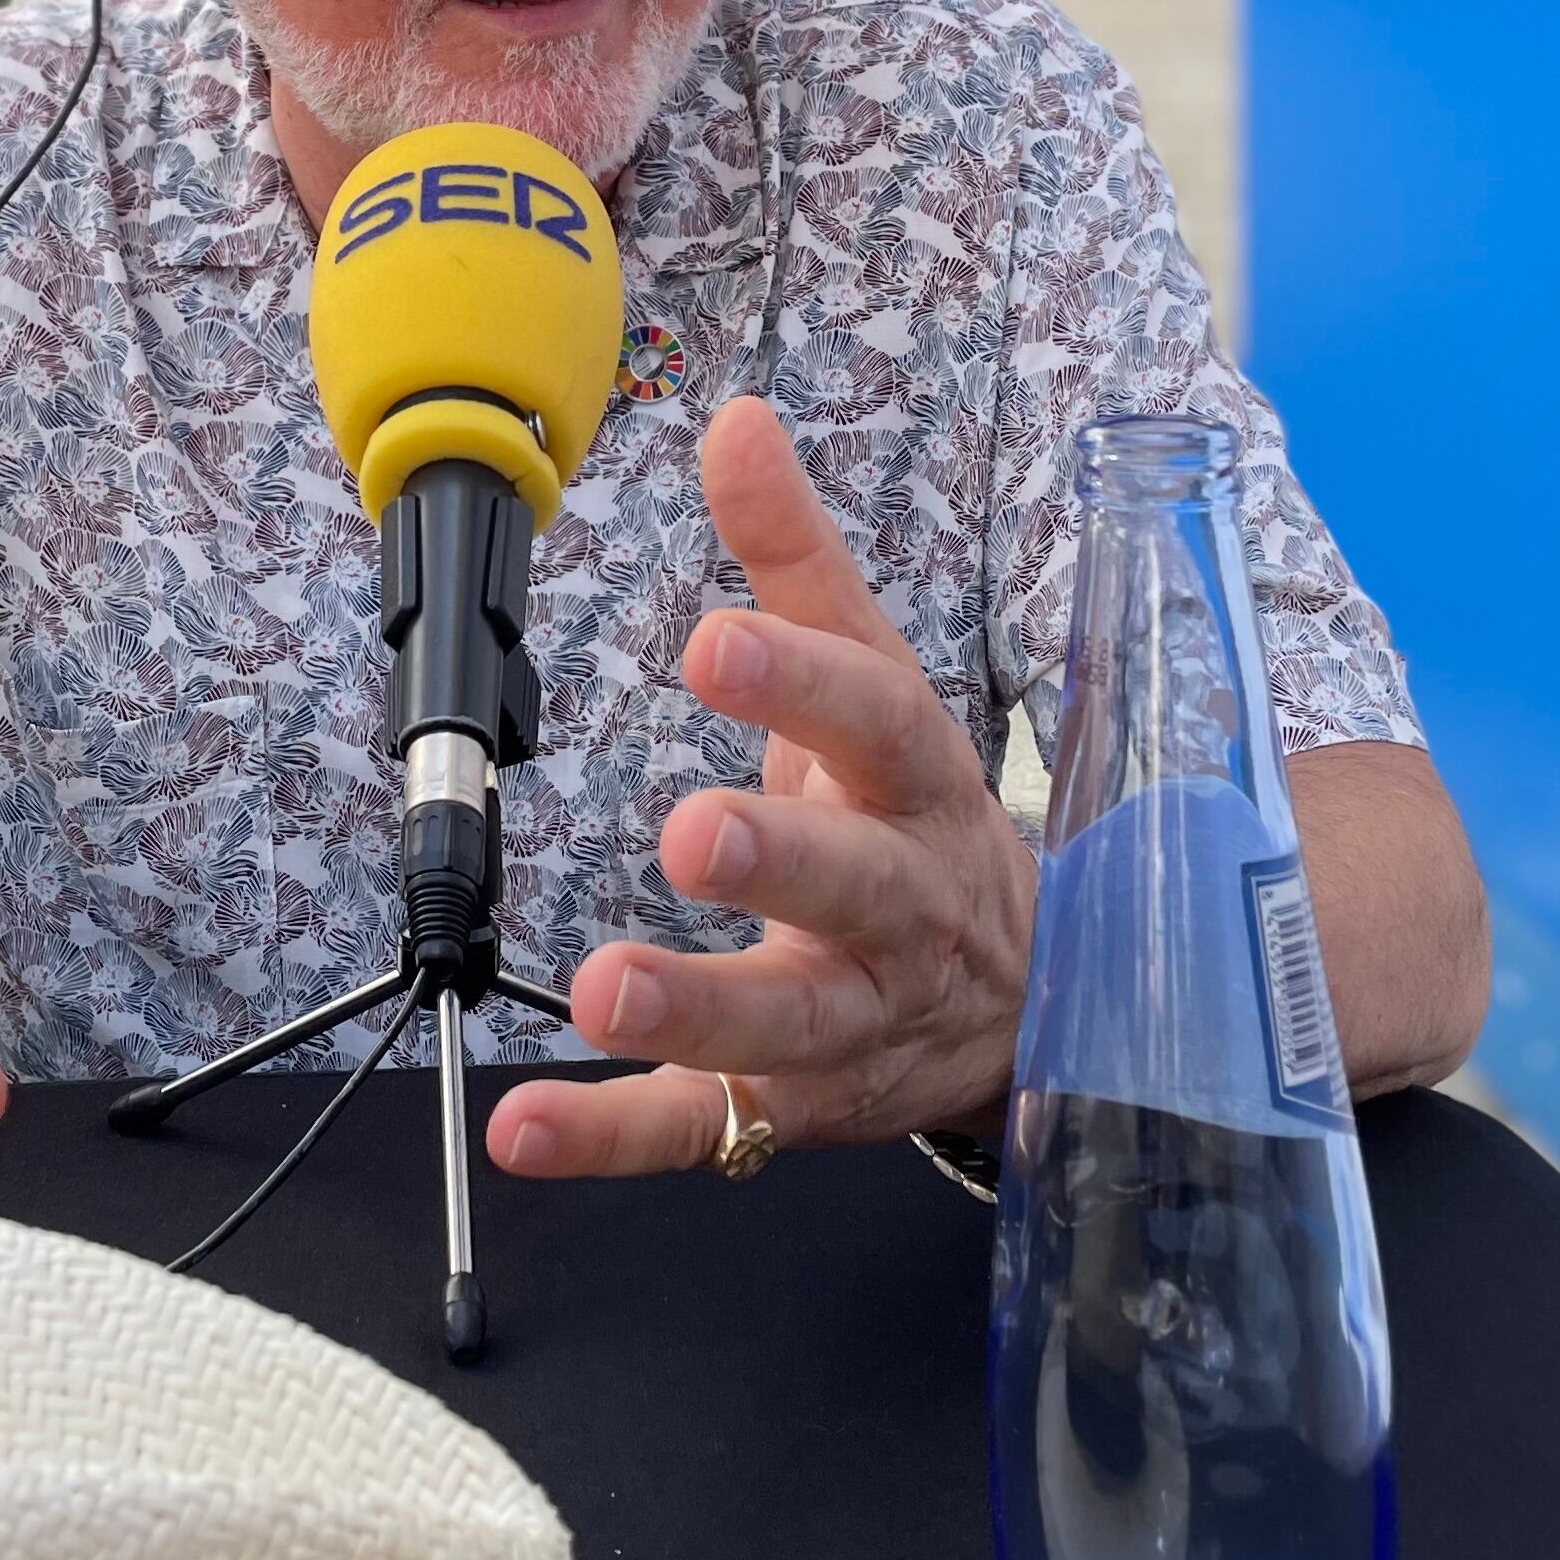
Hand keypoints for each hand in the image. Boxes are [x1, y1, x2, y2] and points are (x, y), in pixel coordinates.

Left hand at [488, 396, 1036, 1177]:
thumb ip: (797, 557)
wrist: (1036, 1000)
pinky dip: (612, 1138)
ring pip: (788, 1028)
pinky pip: (705, 1131)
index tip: (713, 643)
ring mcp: (853, 1022)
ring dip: (697, 1011)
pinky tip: (524, 1131)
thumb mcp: (876, 679)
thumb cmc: (915, 814)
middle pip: (853, 888)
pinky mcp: (792, 1112)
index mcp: (914, 784)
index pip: (873, 722)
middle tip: (689, 835)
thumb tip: (736, 421)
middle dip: (778, 863)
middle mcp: (899, 911)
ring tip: (599, 991)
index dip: (799, 683)